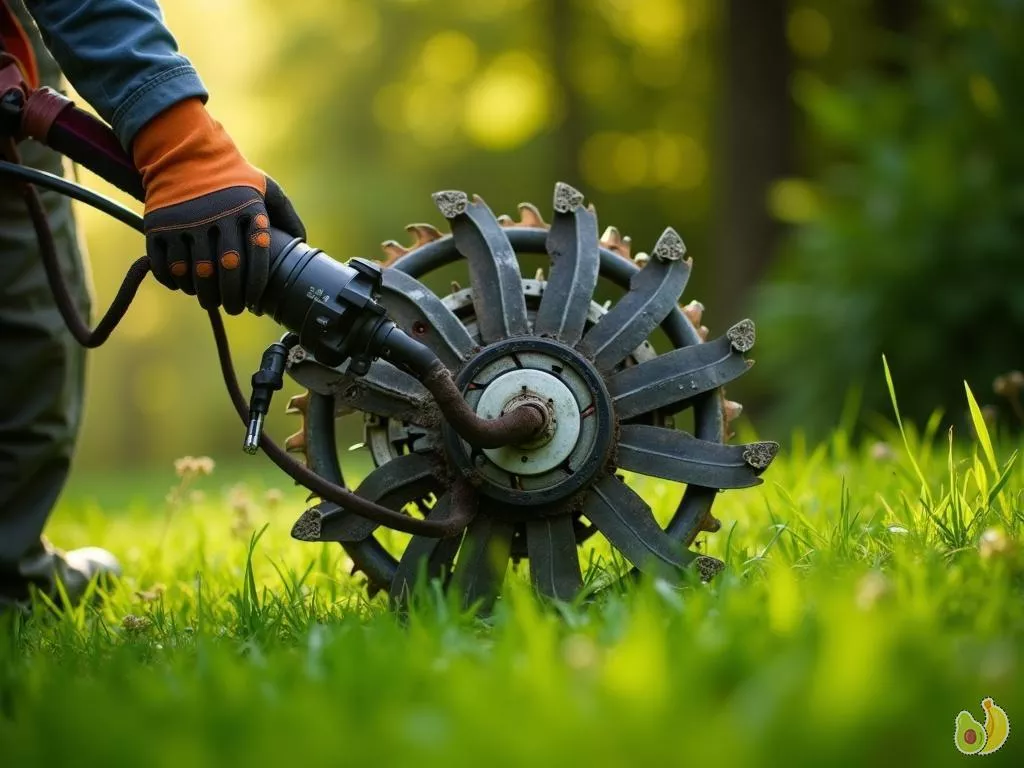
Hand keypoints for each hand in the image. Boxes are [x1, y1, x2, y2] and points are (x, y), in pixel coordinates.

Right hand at [132, 98, 305, 313]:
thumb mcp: (265, 186)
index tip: (254, 300)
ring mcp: (185, 221)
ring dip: (203, 293)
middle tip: (233, 307)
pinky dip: (173, 281)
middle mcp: (217, 216)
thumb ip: (286, 214)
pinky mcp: (159, 225)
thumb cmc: (232, 174)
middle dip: (231, 298)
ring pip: (195, 273)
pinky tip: (183, 284)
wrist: (184, 150)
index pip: (257, 257)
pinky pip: (165, 265)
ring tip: (210, 299)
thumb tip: (303, 243)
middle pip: (226, 271)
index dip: (255, 285)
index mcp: (246, 209)